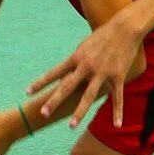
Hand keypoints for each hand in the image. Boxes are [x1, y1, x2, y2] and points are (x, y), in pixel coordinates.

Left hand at [28, 16, 142, 127]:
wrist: (125, 29)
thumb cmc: (102, 36)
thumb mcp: (84, 45)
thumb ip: (75, 60)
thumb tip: (67, 74)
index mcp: (76, 57)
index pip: (54, 72)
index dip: (40, 82)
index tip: (27, 92)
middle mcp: (87, 66)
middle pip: (67, 86)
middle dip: (54, 100)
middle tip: (43, 113)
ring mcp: (102, 72)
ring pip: (89, 96)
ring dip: (79, 112)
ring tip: (71, 126)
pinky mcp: (118, 76)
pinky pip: (117, 97)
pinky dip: (117, 112)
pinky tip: (117, 125)